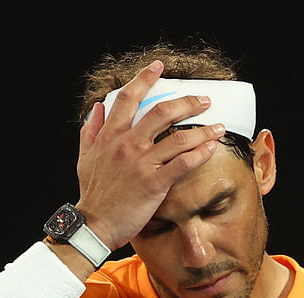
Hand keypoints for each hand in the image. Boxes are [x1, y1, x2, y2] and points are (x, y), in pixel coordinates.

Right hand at [75, 60, 225, 250]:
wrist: (94, 224)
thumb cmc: (92, 194)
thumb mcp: (84, 158)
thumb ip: (91, 131)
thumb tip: (98, 108)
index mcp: (110, 136)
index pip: (129, 98)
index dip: (145, 78)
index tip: (158, 67)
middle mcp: (127, 144)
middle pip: (162, 111)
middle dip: (187, 102)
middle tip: (204, 101)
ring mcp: (141, 163)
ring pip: (178, 137)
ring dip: (203, 129)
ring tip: (218, 127)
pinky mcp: (154, 183)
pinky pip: (183, 163)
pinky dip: (200, 154)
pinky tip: (211, 149)